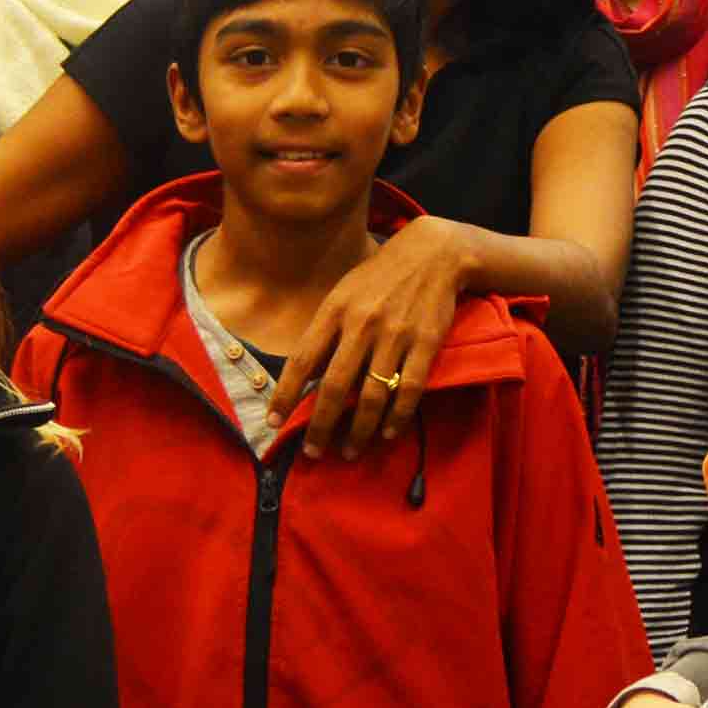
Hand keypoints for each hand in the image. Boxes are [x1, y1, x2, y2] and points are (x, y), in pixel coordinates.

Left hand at [280, 221, 471, 456]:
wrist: (434, 254)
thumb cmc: (381, 277)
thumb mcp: (344, 293)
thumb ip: (326, 331)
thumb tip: (305, 376)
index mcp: (335, 311)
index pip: (302, 360)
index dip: (285, 394)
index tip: (273, 422)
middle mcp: (361, 325)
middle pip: (333, 387)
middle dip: (319, 426)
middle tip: (312, 453)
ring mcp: (394, 336)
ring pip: (370, 396)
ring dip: (357, 431)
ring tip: (349, 451)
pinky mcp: (425, 344)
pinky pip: (408, 390)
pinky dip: (396, 418)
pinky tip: (386, 434)